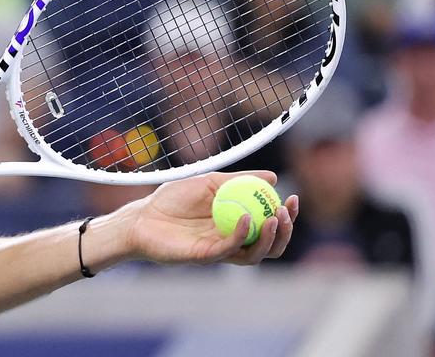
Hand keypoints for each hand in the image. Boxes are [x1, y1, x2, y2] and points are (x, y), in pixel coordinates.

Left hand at [124, 171, 297, 265]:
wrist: (141, 216)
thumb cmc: (171, 200)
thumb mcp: (209, 182)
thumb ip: (238, 180)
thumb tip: (272, 178)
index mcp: (236, 224)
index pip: (269, 225)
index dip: (286, 216)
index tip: (293, 198)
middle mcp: (232, 241)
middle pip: (270, 245)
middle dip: (284, 231)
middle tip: (286, 212)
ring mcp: (220, 251)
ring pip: (255, 254)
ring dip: (269, 238)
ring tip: (273, 218)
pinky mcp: (205, 256)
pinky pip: (229, 249)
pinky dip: (241, 235)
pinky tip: (246, 219)